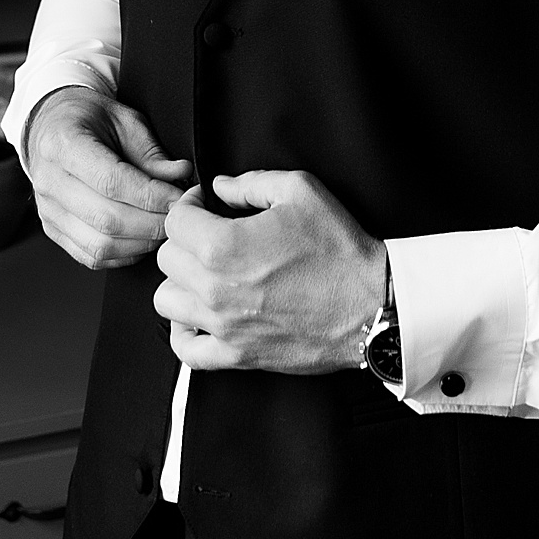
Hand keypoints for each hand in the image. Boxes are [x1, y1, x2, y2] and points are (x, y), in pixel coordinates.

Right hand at [25, 88, 191, 271]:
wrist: (52, 126)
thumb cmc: (88, 119)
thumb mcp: (124, 120)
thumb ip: (152, 152)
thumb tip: (180, 176)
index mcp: (63, 144)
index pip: (111, 181)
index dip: (151, 196)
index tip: (179, 197)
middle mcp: (49, 181)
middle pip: (107, 219)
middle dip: (153, 223)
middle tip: (178, 215)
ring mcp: (48, 210)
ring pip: (100, 245)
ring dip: (141, 242)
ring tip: (163, 226)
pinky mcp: (53, 229)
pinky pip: (92, 256)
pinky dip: (124, 254)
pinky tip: (142, 238)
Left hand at [154, 170, 386, 373]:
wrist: (372, 305)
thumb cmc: (339, 249)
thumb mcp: (301, 192)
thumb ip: (250, 182)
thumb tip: (219, 187)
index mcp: (224, 246)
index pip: (175, 221)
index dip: (189, 206)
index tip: (207, 206)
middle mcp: (214, 289)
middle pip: (167, 259)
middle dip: (186, 241)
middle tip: (212, 236)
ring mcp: (223, 327)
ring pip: (166, 301)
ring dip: (181, 283)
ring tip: (206, 274)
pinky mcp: (238, 356)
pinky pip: (187, 351)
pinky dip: (185, 333)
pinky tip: (202, 316)